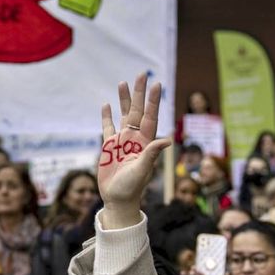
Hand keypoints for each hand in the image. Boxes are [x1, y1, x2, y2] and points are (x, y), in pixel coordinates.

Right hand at [98, 73, 170, 228]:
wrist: (118, 199)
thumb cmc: (132, 187)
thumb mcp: (143, 170)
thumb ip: (152, 153)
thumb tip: (167, 140)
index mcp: (145, 142)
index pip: (150, 116)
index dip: (153, 101)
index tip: (156, 84)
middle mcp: (135, 138)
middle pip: (137, 110)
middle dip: (139, 93)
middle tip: (141, 74)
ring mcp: (122, 141)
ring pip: (123, 115)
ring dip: (123, 100)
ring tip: (123, 82)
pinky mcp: (109, 147)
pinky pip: (107, 128)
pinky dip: (107, 116)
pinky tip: (106, 104)